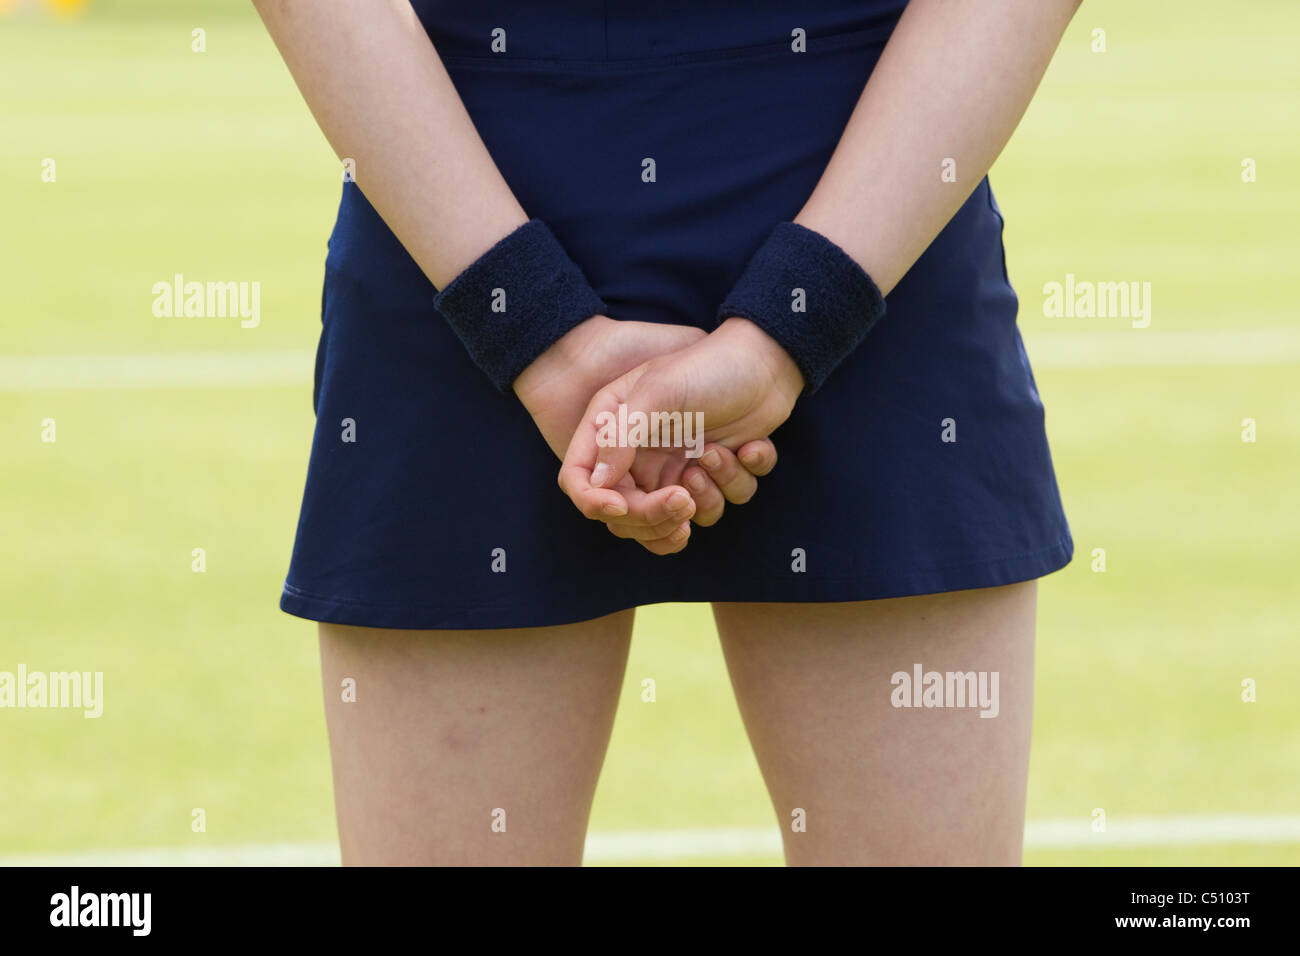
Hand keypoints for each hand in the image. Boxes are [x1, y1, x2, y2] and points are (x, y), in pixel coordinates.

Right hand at [558, 317, 802, 552]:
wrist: (766, 359)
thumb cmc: (708, 367)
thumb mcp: (659, 391)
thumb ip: (622, 435)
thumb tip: (598, 483)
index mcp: (614, 429)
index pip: (582, 479)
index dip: (595, 502)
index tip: (623, 507)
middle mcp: (640, 454)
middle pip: (630, 515)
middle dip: (658, 516)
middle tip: (684, 500)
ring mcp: (677, 465)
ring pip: (680, 518)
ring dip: (706, 496)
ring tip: (715, 453)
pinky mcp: (714, 473)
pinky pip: (722, 503)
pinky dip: (738, 480)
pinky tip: (748, 448)